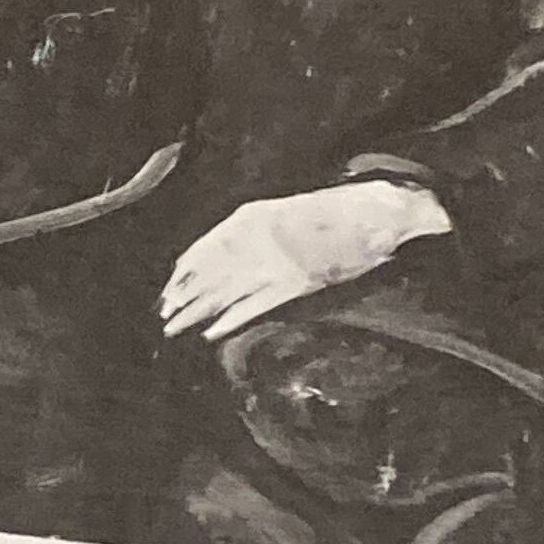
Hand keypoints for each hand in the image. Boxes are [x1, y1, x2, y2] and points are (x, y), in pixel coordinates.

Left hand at [159, 178, 449, 341]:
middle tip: (164, 312)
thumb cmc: (339, 213)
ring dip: (198, 309)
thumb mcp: (292, 211)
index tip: (170, 284)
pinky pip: (258, 304)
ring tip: (175, 326)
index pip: (210, 244)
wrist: (379, 211)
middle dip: (185, 293)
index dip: (187, 267)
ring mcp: (280, 261)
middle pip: (211, 270)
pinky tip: (213, 333)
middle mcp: (262, 238)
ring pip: (227, 289)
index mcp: (259, 216)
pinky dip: (233, 319)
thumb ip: (263, 230)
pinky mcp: (298, 282)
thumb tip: (233, 253)